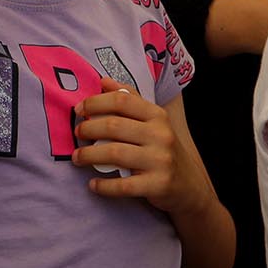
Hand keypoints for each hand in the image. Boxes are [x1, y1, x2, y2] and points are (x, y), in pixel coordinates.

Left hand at [73, 78, 205, 215]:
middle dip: (87, 129)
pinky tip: (93, 184)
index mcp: (158, 116)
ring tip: (78, 158)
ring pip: (114, 153)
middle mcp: (161, 135)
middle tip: (77, 135)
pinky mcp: (158, 184)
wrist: (190, 185)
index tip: (79, 110)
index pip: (122, 99)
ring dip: (88, 155)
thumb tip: (104, 82)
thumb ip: (131, 101)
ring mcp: (161, 160)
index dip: (95, 102)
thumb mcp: (154, 123)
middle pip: (114, 125)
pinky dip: (103, 186)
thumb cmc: (164, 150)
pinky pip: (123, 185)